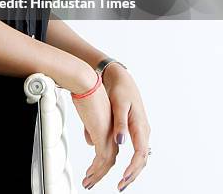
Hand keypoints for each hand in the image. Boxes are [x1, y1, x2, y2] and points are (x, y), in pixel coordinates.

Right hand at [72, 71, 118, 189]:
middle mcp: (113, 133)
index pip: (109, 151)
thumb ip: (92, 130)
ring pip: (107, 162)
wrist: (87, 84)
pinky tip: (90, 175)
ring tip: (88, 182)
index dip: (102, 164)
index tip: (94, 173)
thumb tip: (90, 141)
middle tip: (90, 182)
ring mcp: (109, 134)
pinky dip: (96, 170)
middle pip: (110, 160)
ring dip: (97, 174)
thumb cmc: (86, 95)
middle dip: (100, 174)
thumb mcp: (89, 116)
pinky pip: (102, 159)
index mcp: (111, 128)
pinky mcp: (103, 134)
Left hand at [101, 63, 151, 190]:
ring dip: (133, 171)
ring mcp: (141, 131)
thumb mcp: (118, 105)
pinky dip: (132, 163)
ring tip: (122, 183)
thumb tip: (120, 142)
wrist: (122, 79)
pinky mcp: (136, 130)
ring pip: (141, 157)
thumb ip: (119, 124)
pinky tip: (125, 170)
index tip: (123, 178)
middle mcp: (143, 130)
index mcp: (140, 125)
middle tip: (120, 186)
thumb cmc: (120, 90)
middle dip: (132, 175)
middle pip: (142, 159)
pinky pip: (138, 151)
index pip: (140, 153)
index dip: (132, 168)